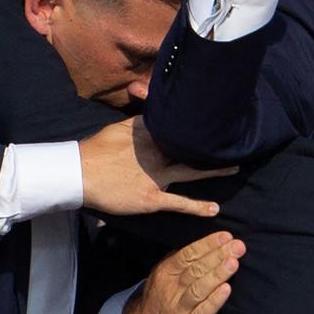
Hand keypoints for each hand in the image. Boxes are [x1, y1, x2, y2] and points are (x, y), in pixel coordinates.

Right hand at [79, 118, 236, 217]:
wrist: (78, 172)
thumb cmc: (96, 151)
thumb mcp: (119, 128)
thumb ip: (139, 121)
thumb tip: (150, 104)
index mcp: (150, 136)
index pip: (178, 128)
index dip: (198, 125)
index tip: (216, 120)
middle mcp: (158, 154)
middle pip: (192, 148)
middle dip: (212, 145)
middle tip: (235, 140)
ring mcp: (156, 176)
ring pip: (191, 172)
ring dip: (215, 170)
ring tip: (236, 168)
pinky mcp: (152, 197)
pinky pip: (178, 203)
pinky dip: (197, 207)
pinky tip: (214, 210)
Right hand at [119, 231, 245, 313]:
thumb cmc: (159, 307)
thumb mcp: (161, 281)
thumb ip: (178, 263)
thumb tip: (203, 244)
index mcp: (165, 274)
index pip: (188, 254)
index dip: (207, 244)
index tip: (226, 236)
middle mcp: (170, 290)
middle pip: (196, 268)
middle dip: (218, 255)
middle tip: (238, 245)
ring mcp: (178, 309)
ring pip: (199, 288)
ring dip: (218, 274)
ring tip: (234, 262)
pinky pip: (202, 312)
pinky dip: (215, 300)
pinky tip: (227, 290)